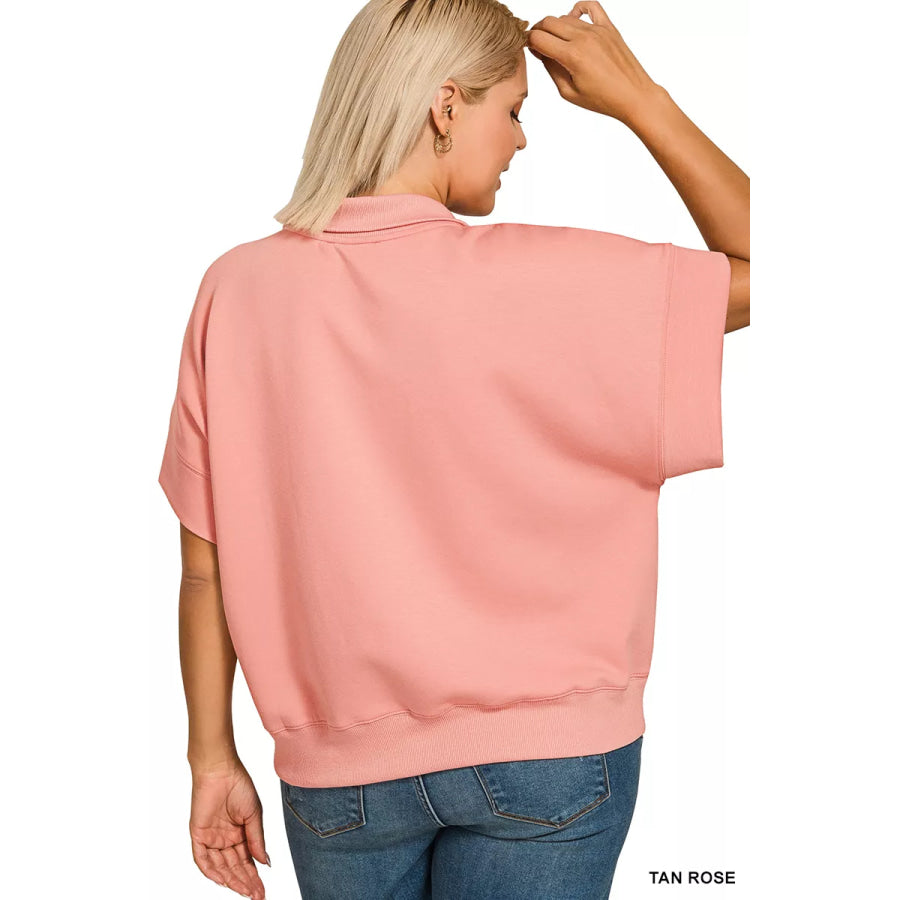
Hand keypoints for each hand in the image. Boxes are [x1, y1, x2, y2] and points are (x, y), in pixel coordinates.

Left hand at [189, 759, 269, 899]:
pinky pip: (202, 859)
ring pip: (220, 867)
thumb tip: (266, 863)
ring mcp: (212, 838)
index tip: (262, 891)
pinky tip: (223, 881)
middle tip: (256, 896)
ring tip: (245, 892)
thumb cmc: (239, 785)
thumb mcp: (254, 815)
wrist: (221, 769)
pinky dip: (211, 871)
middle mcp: (225, 839)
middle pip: (235, 867)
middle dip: (246, 883)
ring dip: (232, 880)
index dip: (254, 877)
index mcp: (240, 833)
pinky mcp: (199, 835)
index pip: (247, 861)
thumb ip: (257, 840)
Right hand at [526, 1, 661, 125]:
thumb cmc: (603, 99)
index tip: (530, 50)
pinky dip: (578, 9)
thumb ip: (551, 68)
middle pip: (548, 22)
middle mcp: (584, 38)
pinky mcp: (609, 27)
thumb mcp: (569, 92)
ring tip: (557, 42)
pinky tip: (574, 20)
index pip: (538, 38)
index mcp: (572, 56)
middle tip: (538, 45)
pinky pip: (590, 6)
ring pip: (565, 17)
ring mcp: (597, 30)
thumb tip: (540, 52)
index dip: (529, 43)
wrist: (634, 96)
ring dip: (555, 26)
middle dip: (538, 31)